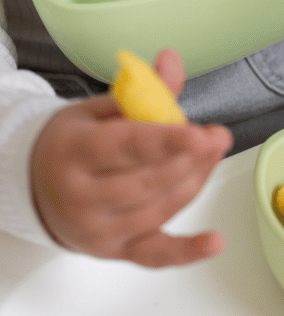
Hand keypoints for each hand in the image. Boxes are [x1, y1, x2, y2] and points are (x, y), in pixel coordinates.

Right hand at [30, 49, 232, 267]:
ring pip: (161, 208)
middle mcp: (82, 197)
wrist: (34, 188)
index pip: (125, 148)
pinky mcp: (117, 252)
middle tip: (216, 137)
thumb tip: (172, 59)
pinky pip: (157, 255)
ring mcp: (100, 229)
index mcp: (73, 152)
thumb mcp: (99, 112)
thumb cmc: (74, 145)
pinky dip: (188, 251)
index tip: (200, 134)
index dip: (167, 142)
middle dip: (191, 159)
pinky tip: (214, 241)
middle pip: (149, 181)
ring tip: (211, 155)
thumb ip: (142, 91)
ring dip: (196, 180)